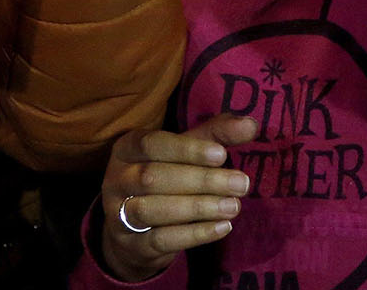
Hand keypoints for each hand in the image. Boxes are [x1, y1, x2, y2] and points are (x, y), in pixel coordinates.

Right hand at [96, 115, 258, 282]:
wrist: (132, 233)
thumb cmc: (164, 180)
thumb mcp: (183, 154)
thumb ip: (214, 136)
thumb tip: (250, 124)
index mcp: (126, 149)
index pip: (151, 144)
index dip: (186, 149)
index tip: (222, 154)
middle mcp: (116, 179)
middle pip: (153, 177)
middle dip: (201, 180)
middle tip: (241, 183)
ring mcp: (118, 214)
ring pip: (153, 210)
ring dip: (198, 208)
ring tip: (234, 206)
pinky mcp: (131, 243)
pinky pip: (160, 239)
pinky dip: (194, 234)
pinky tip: (222, 227)